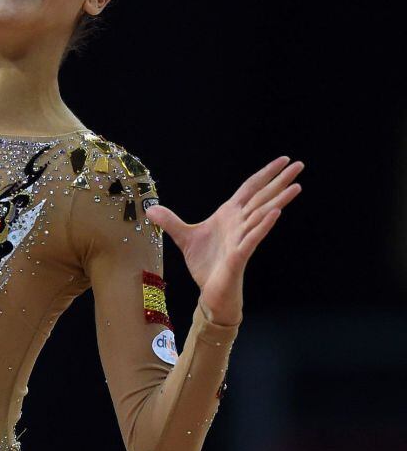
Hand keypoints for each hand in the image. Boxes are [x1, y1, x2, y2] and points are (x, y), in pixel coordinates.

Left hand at [144, 156, 303, 326]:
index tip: (283, 160)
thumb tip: (151, 209)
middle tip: (300, 164)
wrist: (210, 290)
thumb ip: (171, 221)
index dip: (265, 173)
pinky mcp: (240, 254)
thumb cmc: (205, 264)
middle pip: (262, 197)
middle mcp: (240, 223)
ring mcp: (242, 238)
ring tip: (295, 185)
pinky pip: (253, 237)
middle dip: (280, 180)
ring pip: (262, 215)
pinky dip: (263, 224)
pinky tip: (275, 212)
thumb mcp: (184, 237)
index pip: (251, 188)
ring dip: (278, 200)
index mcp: (230, 214)